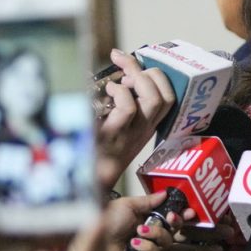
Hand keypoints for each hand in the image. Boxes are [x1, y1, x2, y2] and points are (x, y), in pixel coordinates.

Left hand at [96, 49, 174, 188]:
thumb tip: (115, 76)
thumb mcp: (113, 126)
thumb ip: (118, 104)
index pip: (169, 98)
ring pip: (154, 99)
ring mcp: (132, 135)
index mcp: (146, 126)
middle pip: (166, 96)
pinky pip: (128, 108)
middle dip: (150, 72)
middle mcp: (144, 130)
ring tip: (119, 79)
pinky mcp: (114, 137)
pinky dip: (119, 92)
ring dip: (138, 79)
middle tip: (126, 65)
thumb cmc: (94, 151)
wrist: (81, 185)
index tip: (136, 66)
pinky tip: (106, 91)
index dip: (157, 76)